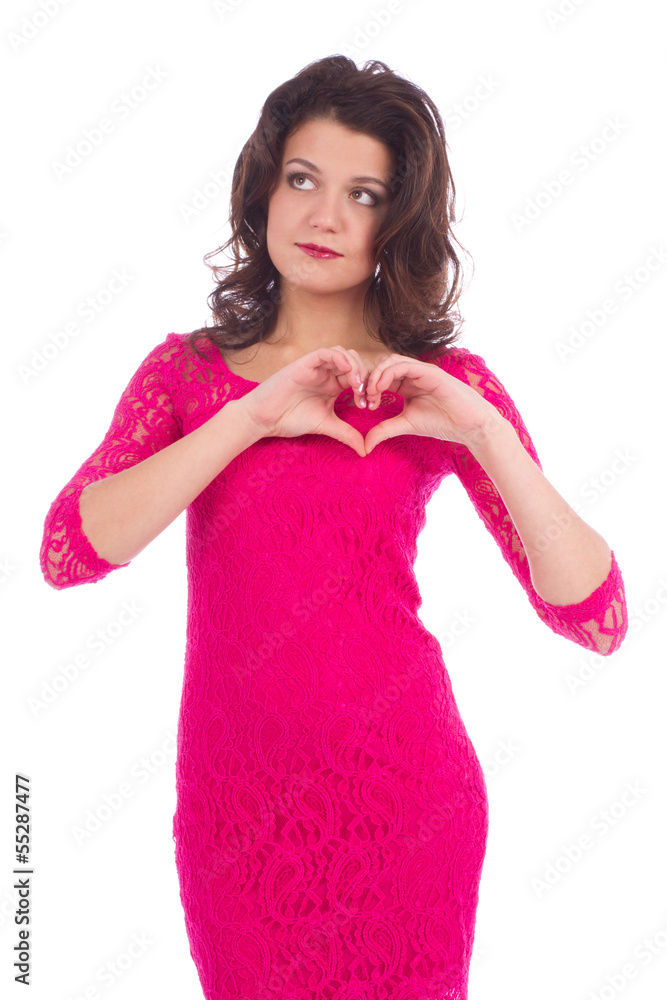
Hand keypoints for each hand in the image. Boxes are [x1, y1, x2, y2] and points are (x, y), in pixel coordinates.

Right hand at [236, 345, 370, 457]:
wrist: (265, 419)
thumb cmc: (291, 419)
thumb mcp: (326, 426)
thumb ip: (346, 433)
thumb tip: (365, 450)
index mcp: (333, 385)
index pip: (358, 377)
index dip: (368, 388)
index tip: (369, 405)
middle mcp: (327, 373)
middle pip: (355, 362)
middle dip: (365, 376)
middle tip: (366, 394)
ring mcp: (316, 367)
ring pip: (343, 354)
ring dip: (355, 366)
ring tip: (357, 385)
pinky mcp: (304, 363)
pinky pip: (326, 352)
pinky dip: (339, 358)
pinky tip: (347, 371)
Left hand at [362, 353, 505, 453]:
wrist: (469, 426)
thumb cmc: (442, 423)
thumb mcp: (406, 425)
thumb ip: (384, 430)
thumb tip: (364, 446)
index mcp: (406, 384)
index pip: (381, 377)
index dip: (368, 387)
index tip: (364, 405)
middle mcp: (413, 374)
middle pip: (382, 365)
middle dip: (369, 379)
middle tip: (364, 398)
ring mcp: (421, 370)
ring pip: (390, 361)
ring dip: (376, 375)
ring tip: (371, 393)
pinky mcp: (429, 371)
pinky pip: (403, 365)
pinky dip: (388, 373)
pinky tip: (381, 388)